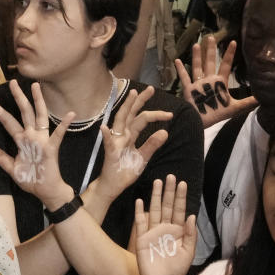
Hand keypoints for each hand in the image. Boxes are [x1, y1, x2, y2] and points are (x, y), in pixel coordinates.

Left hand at [0, 80, 74, 207]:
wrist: (46, 191)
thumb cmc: (31, 180)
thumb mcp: (11, 168)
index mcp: (22, 140)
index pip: (8, 122)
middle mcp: (32, 136)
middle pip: (25, 112)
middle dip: (18, 97)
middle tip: (12, 82)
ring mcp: (42, 141)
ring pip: (39, 116)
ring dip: (38, 101)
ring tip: (36, 86)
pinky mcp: (52, 148)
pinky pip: (58, 135)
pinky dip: (64, 124)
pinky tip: (70, 113)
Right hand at [95, 86, 171, 201]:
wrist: (113, 186)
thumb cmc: (125, 171)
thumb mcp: (143, 157)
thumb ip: (152, 144)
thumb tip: (165, 131)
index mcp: (131, 135)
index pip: (143, 119)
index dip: (156, 114)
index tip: (170, 114)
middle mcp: (122, 135)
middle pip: (131, 114)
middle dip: (140, 101)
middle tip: (151, 88)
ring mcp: (115, 142)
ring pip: (121, 121)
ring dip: (126, 108)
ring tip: (132, 95)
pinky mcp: (110, 153)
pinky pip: (108, 143)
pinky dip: (106, 135)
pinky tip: (104, 128)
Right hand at [134, 175, 195, 274]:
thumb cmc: (176, 270)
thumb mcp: (188, 253)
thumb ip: (191, 235)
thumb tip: (192, 216)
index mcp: (178, 231)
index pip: (180, 210)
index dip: (181, 197)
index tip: (182, 183)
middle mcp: (165, 228)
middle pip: (167, 206)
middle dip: (168, 191)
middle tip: (170, 176)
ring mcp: (152, 232)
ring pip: (155, 210)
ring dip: (155, 197)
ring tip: (157, 182)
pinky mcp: (141, 238)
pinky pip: (140, 222)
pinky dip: (140, 212)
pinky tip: (140, 201)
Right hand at [174, 36, 256, 127]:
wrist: (202, 122)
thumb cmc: (217, 115)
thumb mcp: (235, 107)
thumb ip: (247, 102)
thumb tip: (263, 98)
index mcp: (219, 82)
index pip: (225, 65)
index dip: (229, 54)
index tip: (233, 42)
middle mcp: (209, 80)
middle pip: (210, 62)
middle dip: (211, 50)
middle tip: (210, 36)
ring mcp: (198, 84)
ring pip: (197, 66)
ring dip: (197, 56)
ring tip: (197, 44)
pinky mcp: (189, 89)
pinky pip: (184, 77)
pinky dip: (180, 69)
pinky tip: (177, 60)